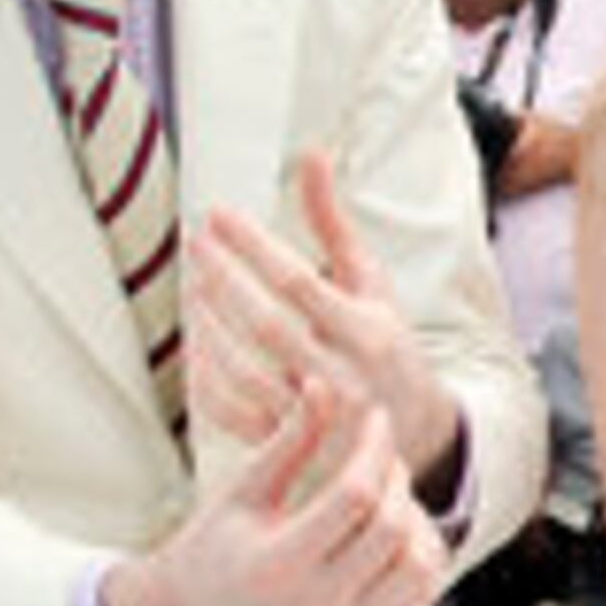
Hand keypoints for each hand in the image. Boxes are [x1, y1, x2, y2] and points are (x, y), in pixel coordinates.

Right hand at [104, 376, 449, 605]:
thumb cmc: (216, 545)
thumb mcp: (243, 490)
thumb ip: (288, 442)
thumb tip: (322, 387)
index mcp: (279, 564)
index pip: (354, 497)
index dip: (374, 448)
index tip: (376, 418)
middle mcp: (317, 604)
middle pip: (392, 529)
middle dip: (397, 477)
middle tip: (380, 454)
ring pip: (418, 565)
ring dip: (416, 518)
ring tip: (388, 494)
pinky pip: (422, 591)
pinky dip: (423, 552)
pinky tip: (397, 528)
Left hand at [183, 151, 462, 487]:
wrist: (413, 432)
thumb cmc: (386, 343)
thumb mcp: (371, 281)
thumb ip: (334, 223)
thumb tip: (311, 156)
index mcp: (370, 333)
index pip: (300, 283)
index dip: (255, 247)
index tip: (219, 215)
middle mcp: (345, 379)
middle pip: (267, 326)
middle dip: (224, 280)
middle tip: (196, 243)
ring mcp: (316, 420)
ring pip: (244, 372)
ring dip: (209, 326)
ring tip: (192, 285)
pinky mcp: (292, 449)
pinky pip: (233, 415)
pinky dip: (207, 380)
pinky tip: (195, 345)